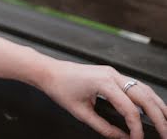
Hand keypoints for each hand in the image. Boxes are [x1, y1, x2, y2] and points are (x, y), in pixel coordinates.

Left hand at [38, 59, 166, 137]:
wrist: (49, 71)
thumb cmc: (60, 87)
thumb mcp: (80, 112)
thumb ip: (103, 127)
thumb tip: (122, 137)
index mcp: (103, 83)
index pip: (129, 109)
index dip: (136, 128)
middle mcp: (112, 75)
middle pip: (144, 97)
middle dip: (159, 117)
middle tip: (166, 134)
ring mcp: (113, 73)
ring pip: (144, 89)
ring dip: (158, 106)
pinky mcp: (112, 74)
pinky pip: (136, 86)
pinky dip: (148, 98)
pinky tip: (155, 108)